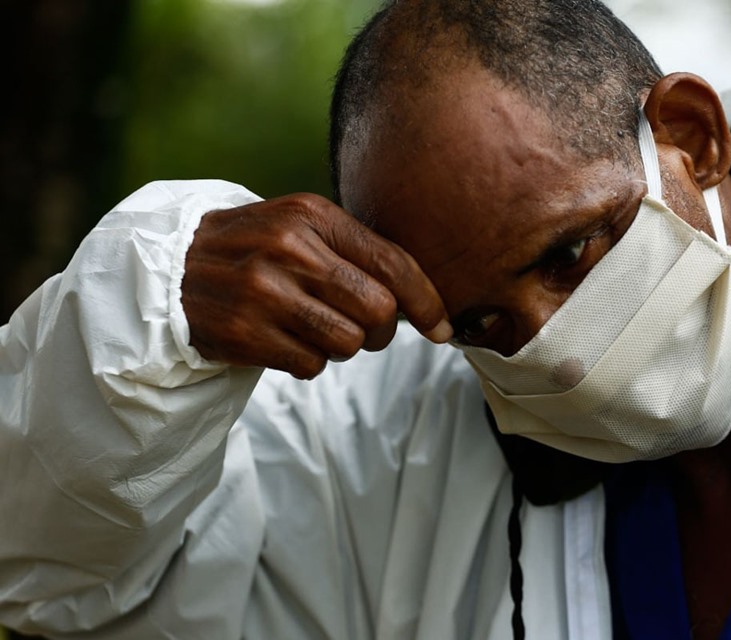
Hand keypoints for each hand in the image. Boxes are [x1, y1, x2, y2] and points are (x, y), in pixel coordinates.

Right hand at [182, 193, 451, 377]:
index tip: (443, 327)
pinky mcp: (245, 333)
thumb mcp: (301, 227)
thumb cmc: (256, 249)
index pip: (392, 263)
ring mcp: (264, 292)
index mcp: (311, 215)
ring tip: (316, 330)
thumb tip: (421, 301)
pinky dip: (309, 362)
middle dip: (382, 330)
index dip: (427, 301)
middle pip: (378, 310)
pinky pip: (311, 366)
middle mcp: (289, 249)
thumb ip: (356, 253)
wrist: (171, 267)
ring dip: (343, 347)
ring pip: (348, 343)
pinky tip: (286, 341)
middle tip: (366, 330)